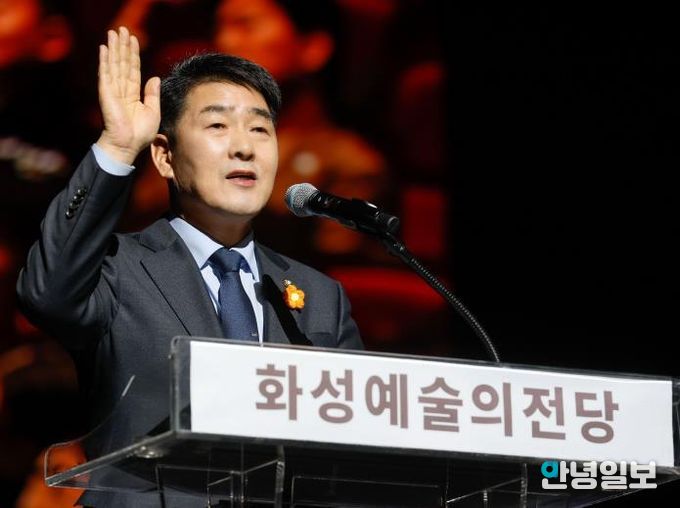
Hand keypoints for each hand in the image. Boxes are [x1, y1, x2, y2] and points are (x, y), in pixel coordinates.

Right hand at [96, 27, 159, 164]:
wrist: (128, 145)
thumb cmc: (140, 133)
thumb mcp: (153, 111)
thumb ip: (153, 94)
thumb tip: (155, 77)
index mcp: (133, 94)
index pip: (133, 69)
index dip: (133, 54)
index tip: (133, 39)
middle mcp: (122, 90)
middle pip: (123, 63)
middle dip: (122, 46)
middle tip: (122, 28)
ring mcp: (113, 90)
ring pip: (114, 64)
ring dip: (114, 47)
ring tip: (114, 32)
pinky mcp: (106, 93)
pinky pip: (105, 73)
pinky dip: (104, 60)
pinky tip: (104, 48)